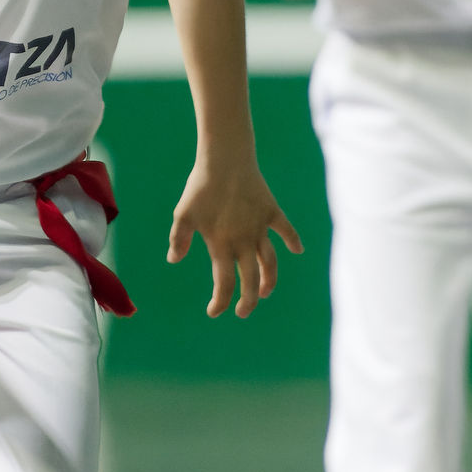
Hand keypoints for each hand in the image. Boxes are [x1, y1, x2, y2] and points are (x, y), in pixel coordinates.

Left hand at [167, 161, 303, 318]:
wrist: (225, 159)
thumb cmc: (200, 186)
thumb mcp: (183, 213)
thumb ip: (178, 238)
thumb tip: (174, 260)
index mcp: (222, 245)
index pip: (224, 284)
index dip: (221, 302)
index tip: (215, 312)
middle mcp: (244, 240)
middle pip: (251, 280)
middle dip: (248, 301)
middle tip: (243, 312)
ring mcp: (260, 227)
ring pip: (270, 262)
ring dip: (269, 280)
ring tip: (264, 292)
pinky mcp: (271, 211)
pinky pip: (286, 229)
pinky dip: (293, 240)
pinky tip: (298, 250)